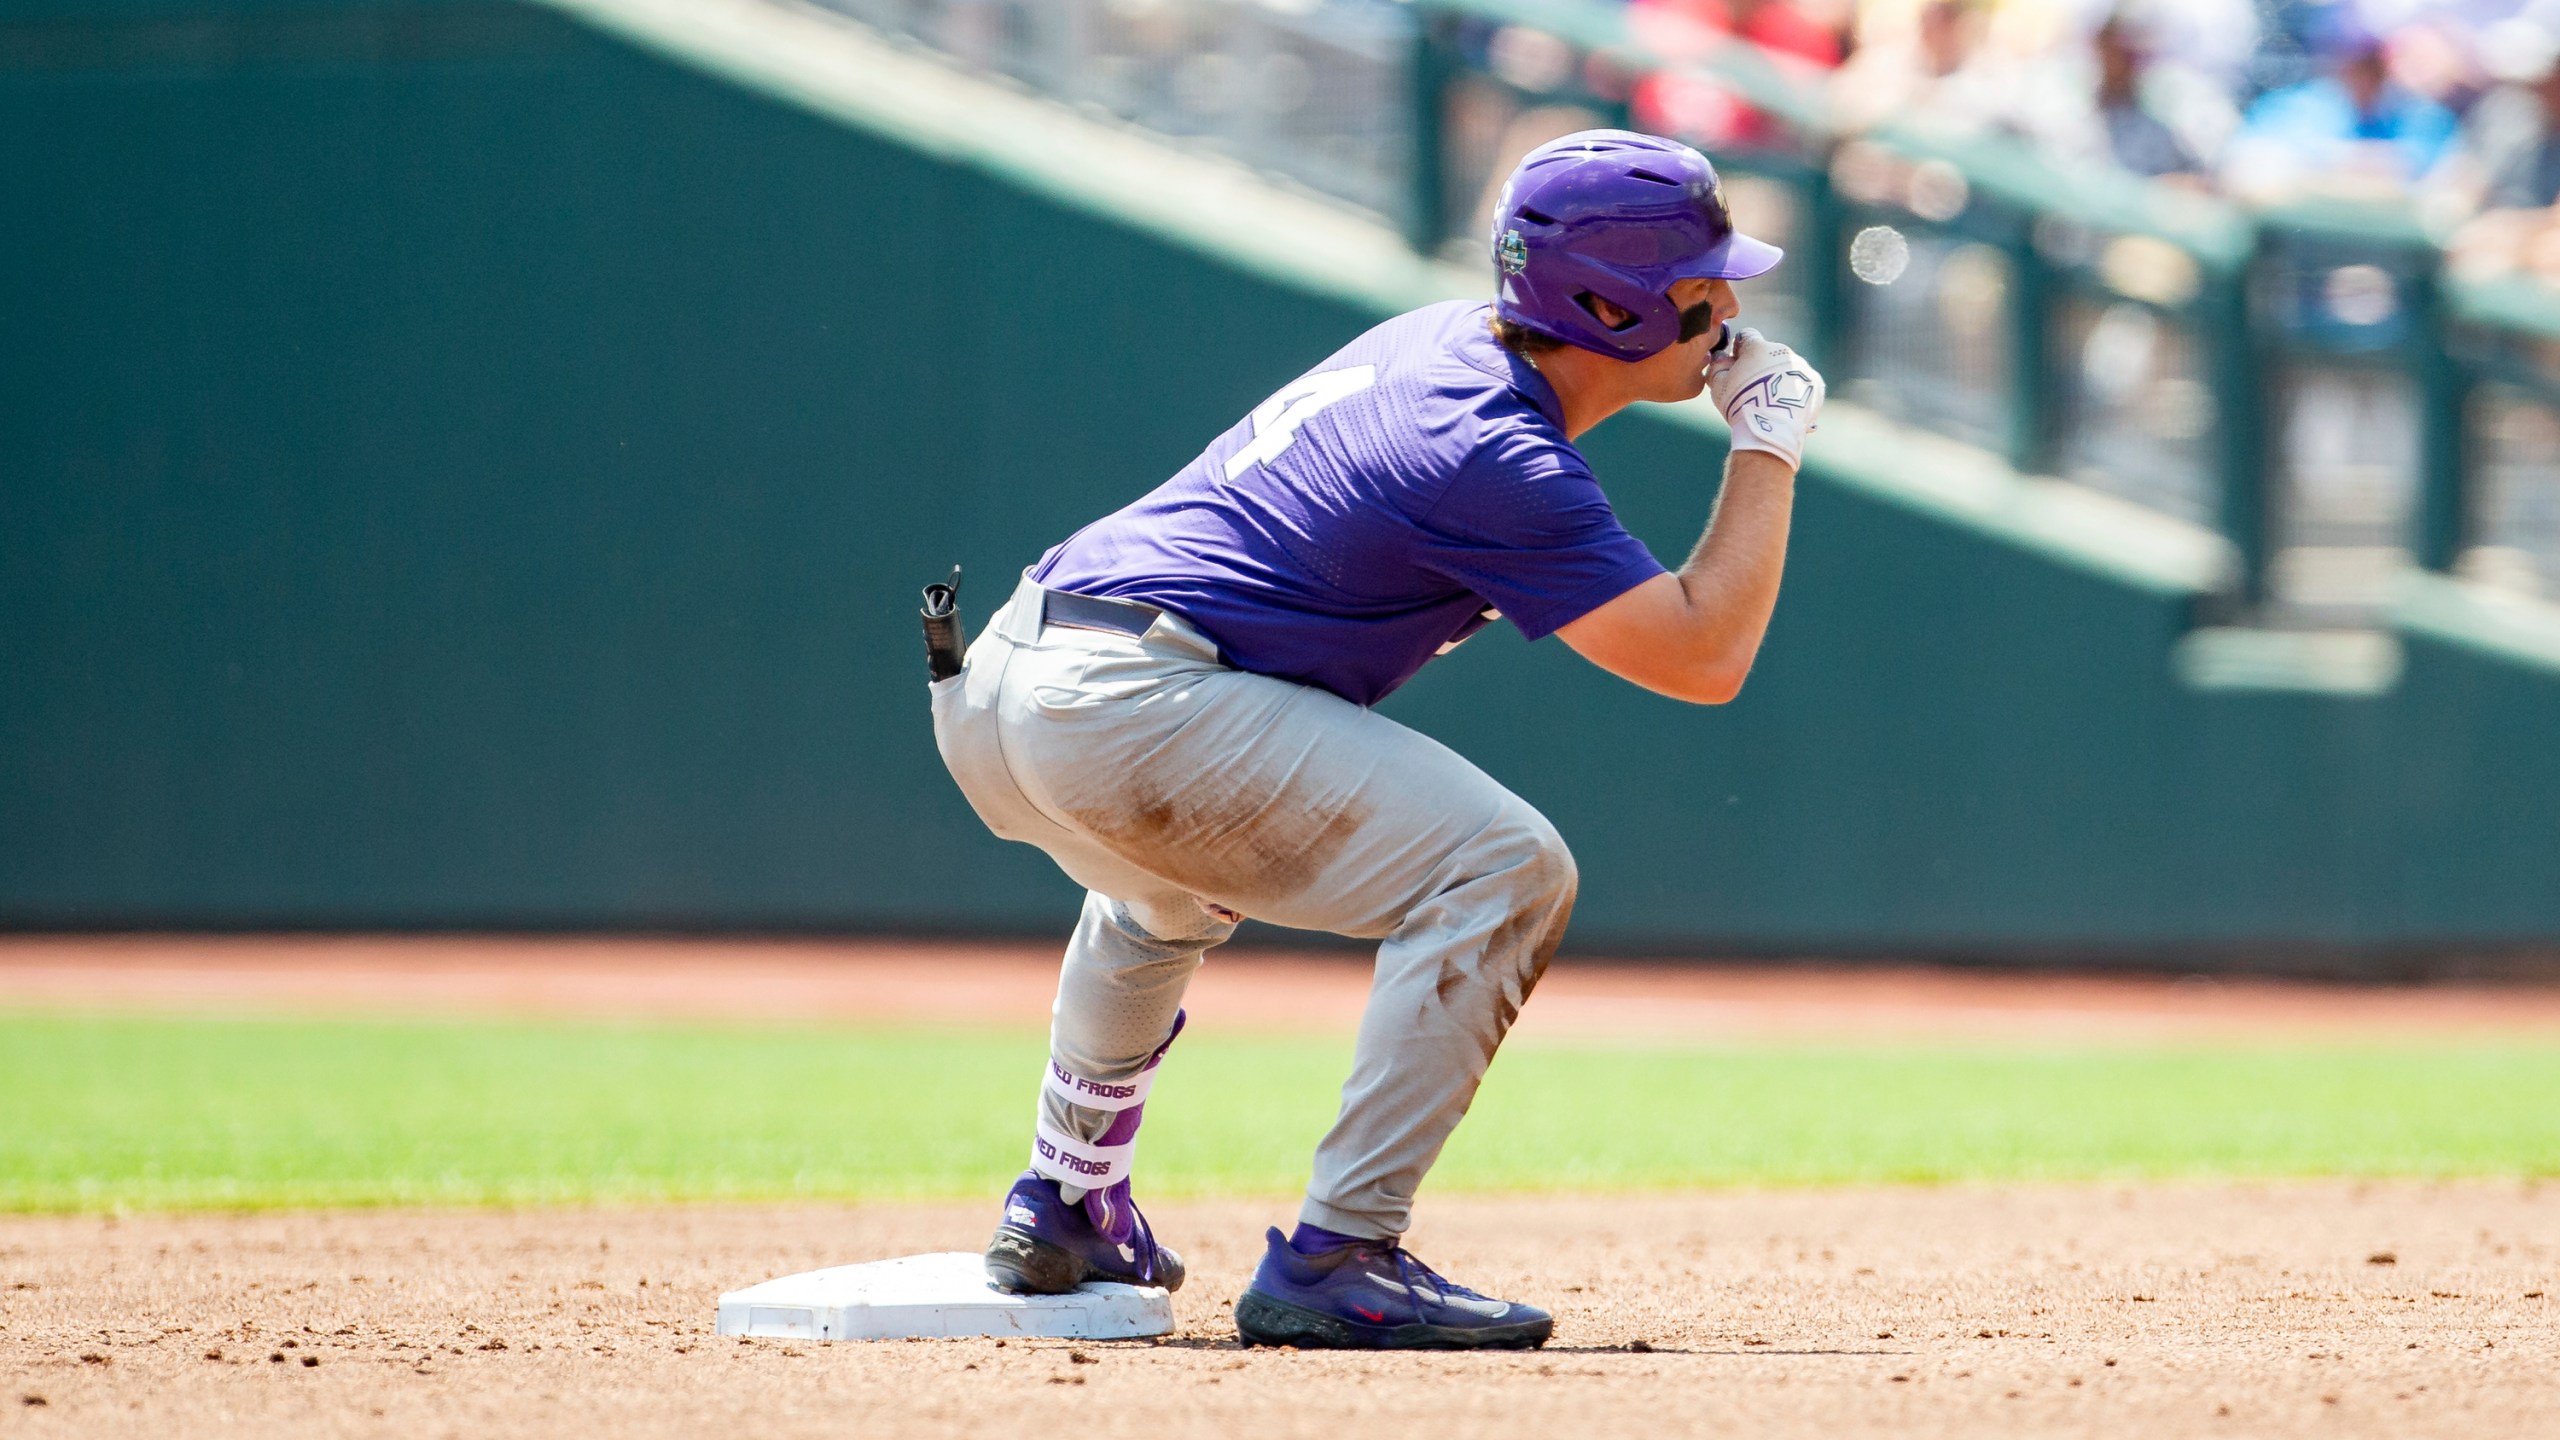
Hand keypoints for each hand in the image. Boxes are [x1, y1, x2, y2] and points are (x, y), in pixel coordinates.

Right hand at [1706, 328, 1823, 470]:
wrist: (1772, 428)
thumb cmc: (1740, 404)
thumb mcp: (1719, 385)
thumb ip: (1718, 366)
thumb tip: (1720, 356)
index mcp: (1758, 347)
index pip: (1747, 336)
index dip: (1740, 349)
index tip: (1737, 363)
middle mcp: (1783, 351)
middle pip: (1770, 353)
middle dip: (1762, 366)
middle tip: (1754, 389)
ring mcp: (1802, 367)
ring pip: (1788, 369)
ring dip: (1780, 379)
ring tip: (1772, 403)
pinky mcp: (1816, 383)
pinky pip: (1804, 383)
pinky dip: (1796, 392)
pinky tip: (1786, 407)